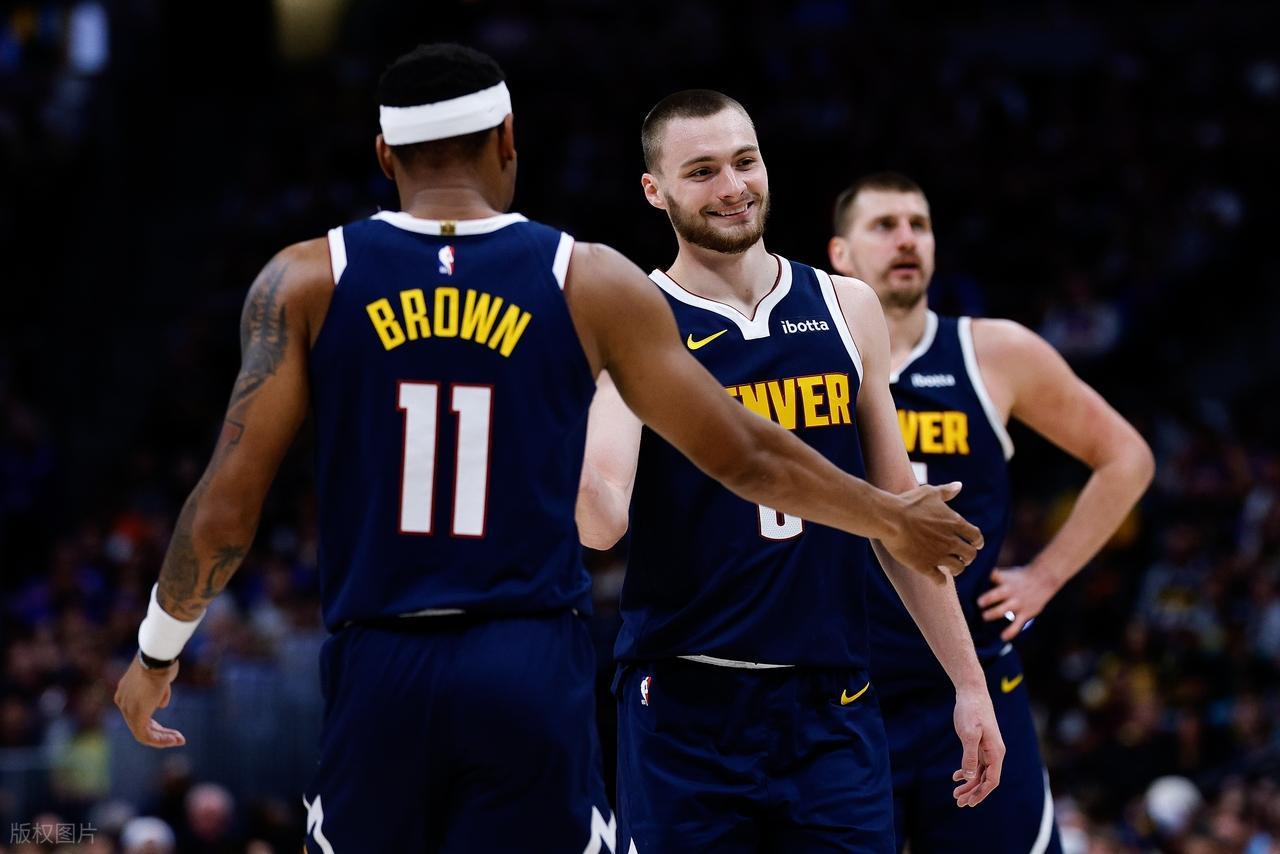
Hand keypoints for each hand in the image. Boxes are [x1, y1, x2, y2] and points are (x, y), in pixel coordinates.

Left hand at [114, 654, 185, 747]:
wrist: (157, 658)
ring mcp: (127, 709)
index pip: (140, 711)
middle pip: (140, 724)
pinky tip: (174, 740)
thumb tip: (161, 704)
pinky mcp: (136, 716)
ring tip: (178, 740)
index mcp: (126, 692)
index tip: (170, 725)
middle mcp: (123, 701)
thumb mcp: (161, 679)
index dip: (155, 721)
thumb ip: (160, 693)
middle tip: (177, 737)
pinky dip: (160, 740)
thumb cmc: (161, 663)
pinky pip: (145, 735)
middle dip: (160, 732)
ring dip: (162, 738)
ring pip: (142, 732)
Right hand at [880, 482, 983, 579]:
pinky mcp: (924, 566)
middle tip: (963, 558)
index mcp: (954, 523)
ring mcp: (938, 555)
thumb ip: (946, 491)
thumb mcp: (929, 492)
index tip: (976, 544)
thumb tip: (959, 486)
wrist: (889, 518)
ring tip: (952, 568)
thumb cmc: (909, 503)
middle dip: (968, 557)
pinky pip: (939, 579)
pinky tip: (939, 579)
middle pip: (970, 555)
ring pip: (958, 568)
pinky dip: (941, 581)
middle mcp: (950, 541)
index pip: (975, 536)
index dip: (977, 542)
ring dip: (957, 569)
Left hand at [951, 686, 1003, 806]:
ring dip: (969, 784)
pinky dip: (967, 772)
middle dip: (973, 792)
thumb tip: (971, 776)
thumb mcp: (969, 733)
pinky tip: (956, 777)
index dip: (981, 793)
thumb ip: (970, 755)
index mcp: (996, 752)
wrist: (971, 692)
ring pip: (980, 773)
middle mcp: (994, 753)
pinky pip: (976, 763)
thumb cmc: (971, 710)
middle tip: (958, 802)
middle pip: (986, 779)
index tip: (969, 803)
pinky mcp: (979, 744)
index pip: (992, 780)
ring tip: (955, 794)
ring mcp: (987, 748)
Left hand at [977, 566, 1057, 640]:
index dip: (983, 578)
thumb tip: (972, 583)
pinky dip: (1010, 632)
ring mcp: (1018, 603)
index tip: (972, 583)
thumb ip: (992, 580)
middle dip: (986, 599)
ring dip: (993, 614)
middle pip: (996, 594)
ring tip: (984, 617)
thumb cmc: (1019, 577)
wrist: (1044, 579)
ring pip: (1004, 610)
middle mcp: (1010, 591)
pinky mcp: (1025, 613)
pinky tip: (1003, 637)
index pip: (993, 576)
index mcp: (1004, 580)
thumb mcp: (1007, 574)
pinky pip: (1017, 624)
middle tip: (978, 603)